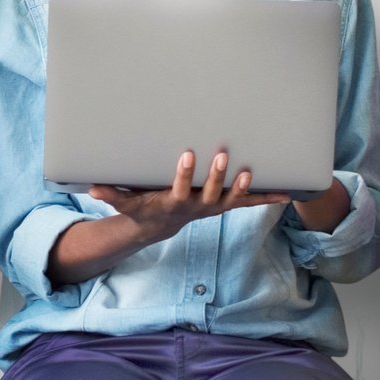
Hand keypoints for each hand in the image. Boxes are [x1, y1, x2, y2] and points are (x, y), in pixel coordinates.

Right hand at [87, 151, 289, 243]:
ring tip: (251, 171)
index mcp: (174, 204)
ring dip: (244, 188)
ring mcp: (214, 207)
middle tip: (222, 155)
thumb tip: (92, 188)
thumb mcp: (126, 204)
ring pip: (232, 199)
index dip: (184, 175)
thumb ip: (112, 195)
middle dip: (217, 176)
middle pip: (211, 194)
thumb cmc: (144, 208)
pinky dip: (267, 198)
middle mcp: (197, 207)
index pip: (179, 189)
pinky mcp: (225, 205)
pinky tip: (287, 193)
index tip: (186, 154)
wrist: (161, 226)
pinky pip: (248, 203)